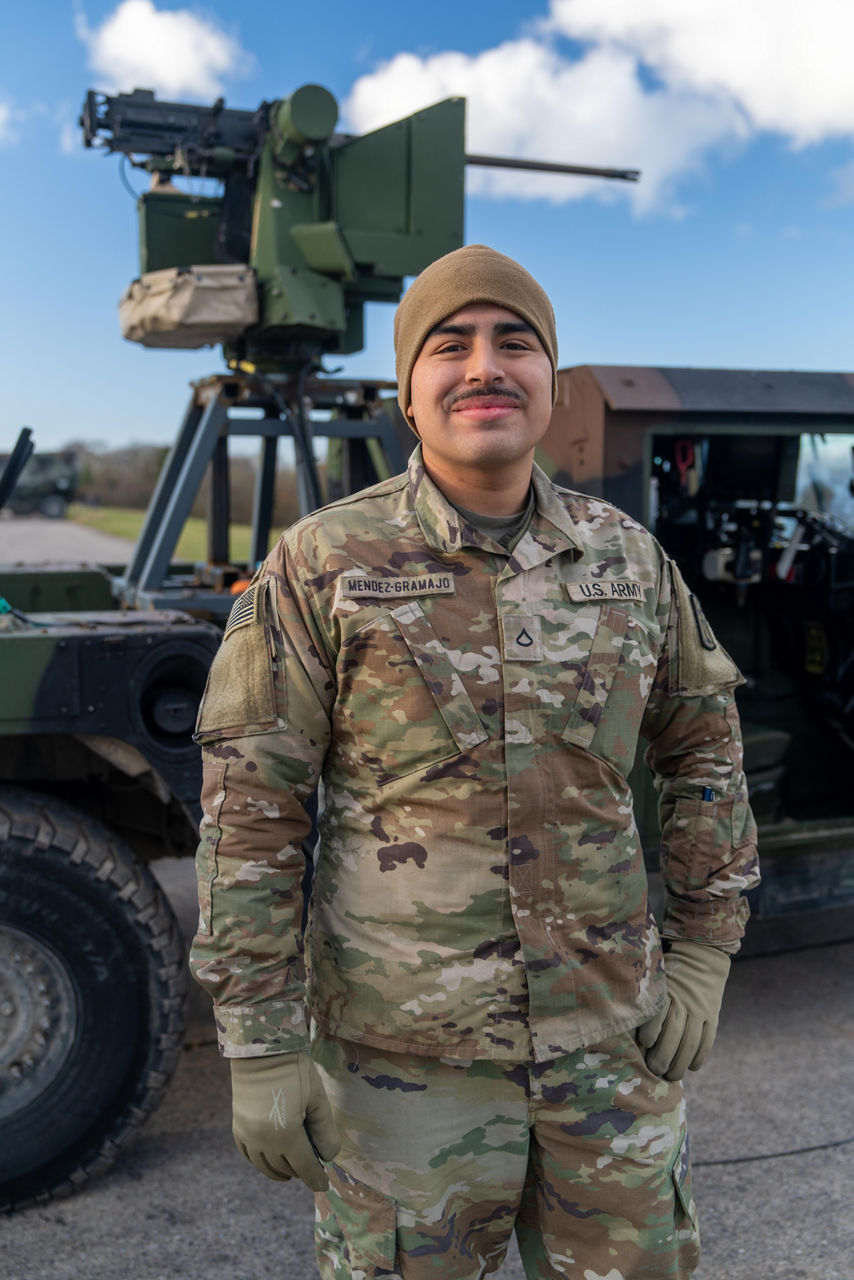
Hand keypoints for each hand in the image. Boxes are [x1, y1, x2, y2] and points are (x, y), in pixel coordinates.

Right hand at [230, 1051, 339, 1189]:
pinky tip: (270, 1158)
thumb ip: (325, 1130)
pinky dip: (261, 1161)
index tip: (322, 1185)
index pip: (304, 1168)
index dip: (315, 1179)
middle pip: (285, 1168)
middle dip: (300, 1171)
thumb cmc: (294, 1071)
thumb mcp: (317, 1098)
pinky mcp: (237, 1127)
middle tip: (311, 1169)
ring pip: (265, 1166)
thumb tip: (328, 1157)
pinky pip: (248, 1155)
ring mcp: (247, 1135)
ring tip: (292, 1168)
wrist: (261, 1051)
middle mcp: (264, 1140)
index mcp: (286, 1134)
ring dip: (280, 1170)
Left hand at [637, 939, 730, 1080]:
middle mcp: (684, 999)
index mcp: (666, 989)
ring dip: (681, 1062)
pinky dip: (700, 1055)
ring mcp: (701, 1008)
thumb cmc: (668, 970)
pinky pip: (708, 1039)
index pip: (658, 1012)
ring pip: (692, 1041)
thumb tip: (629, 1027)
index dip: (652, 1029)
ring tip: (672, 1076)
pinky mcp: (713, 1014)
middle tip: (654, 1070)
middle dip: (663, 1055)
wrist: (701, 955)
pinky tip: (692, 1067)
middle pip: (674, 1032)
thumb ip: (646, 997)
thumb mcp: (656, 976)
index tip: (645, 1043)